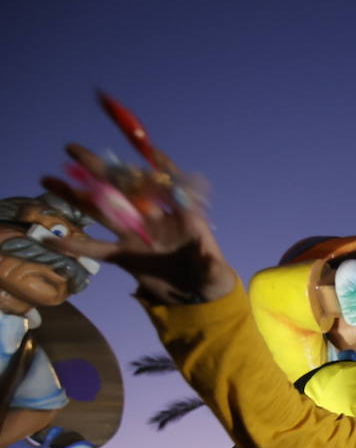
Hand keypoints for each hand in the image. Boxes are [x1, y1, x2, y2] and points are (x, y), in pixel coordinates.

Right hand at [39, 98, 236, 304]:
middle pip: (125, 189)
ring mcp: (135, 236)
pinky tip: (50, 241)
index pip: (169, 187)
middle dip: (100, 169)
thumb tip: (209, 257)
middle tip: (72, 149)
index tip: (146, 151)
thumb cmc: (211, 280)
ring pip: (102, 212)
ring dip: (76, 196)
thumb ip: (211, 265)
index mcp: (181, 218)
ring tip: (48, 179)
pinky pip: (95, 248)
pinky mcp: (123, 256)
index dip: (160, 168)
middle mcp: (154, 220)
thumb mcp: (215, 275)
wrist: (195, 298)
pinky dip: (74, 247)